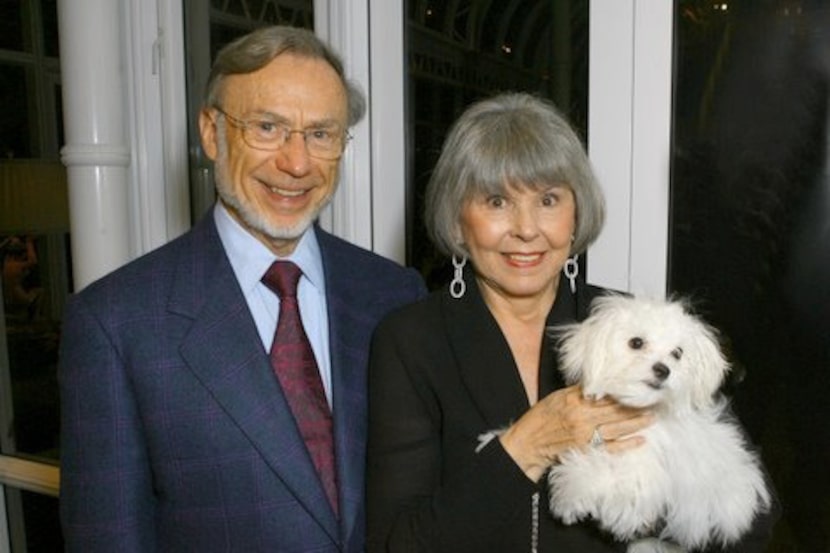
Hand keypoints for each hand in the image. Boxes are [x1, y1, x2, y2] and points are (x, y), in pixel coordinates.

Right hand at [499, 385, 651, 481]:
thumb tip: (598, 384)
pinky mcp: (587, 449)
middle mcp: (582, 417)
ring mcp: (586, 435)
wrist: (529, 444)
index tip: (638, 384)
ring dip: (637, 422)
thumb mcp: (556, 397)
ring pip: (617, 427)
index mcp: (574, 400)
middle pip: (615, 409)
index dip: (623, 389)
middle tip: (654, 400)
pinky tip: (640, 440)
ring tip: (653, 416)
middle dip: (636, 404)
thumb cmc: (540, 418)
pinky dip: (627, 444)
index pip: (604, 393)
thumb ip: (578, 392)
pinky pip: (611, 447)